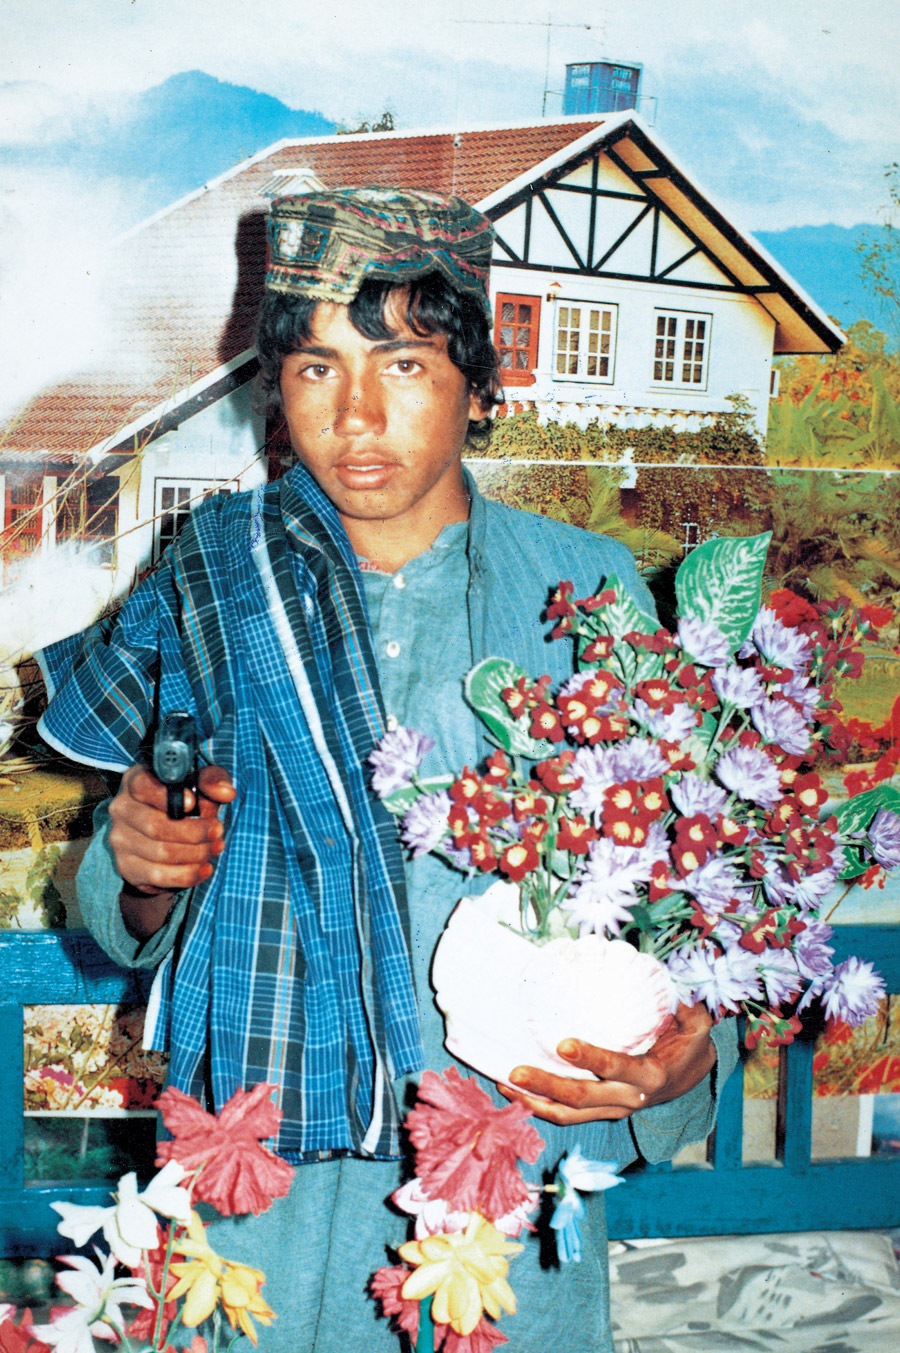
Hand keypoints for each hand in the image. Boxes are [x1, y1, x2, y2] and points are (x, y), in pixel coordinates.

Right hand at [108, 764, 235, 935]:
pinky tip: (205, 868)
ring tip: (216, 848)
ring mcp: (121, 840)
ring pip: (160, 853)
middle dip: (194, 832)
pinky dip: (188, 874)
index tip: (193, 802)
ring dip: (196, 853)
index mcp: (135, 781)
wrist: (168, 835)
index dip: (166, 796)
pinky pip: (159, 876)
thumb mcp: (201, 783)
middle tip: (217, 831)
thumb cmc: (186, 800)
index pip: (142, 786)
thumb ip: (213, 780)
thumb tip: (226, 793)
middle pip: (155, 826)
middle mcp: (122, 809)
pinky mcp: (127, 867)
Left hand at [498, 1002, 716, 1125]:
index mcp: (649, 1076)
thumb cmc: (689, 1045)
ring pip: (569, 1114)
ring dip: (534, 1102)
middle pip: (582, 1098)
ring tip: (505, 1084)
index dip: (591, 1058)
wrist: (691, 1077)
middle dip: (547, 1085)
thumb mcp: (698, 1026)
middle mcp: (628, 1099)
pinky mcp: (601, 1111)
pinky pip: (567, 1116)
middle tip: (515, 1071)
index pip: (617, 1068)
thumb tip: (676, 994)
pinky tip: (513, 1092)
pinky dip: (538, 1107)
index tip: (563, 1043)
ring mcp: (612, 1110)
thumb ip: (688, 1010)